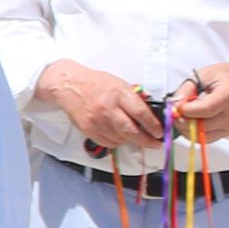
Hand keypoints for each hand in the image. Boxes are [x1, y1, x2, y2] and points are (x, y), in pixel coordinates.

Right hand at [40, 59, 164, 153]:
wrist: (69, 86)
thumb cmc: (95, 83)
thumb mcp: (119, 83)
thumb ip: (134, 98)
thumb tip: (151, 112)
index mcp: (118, 94)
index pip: (140, 113)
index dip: (153, 126)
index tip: (160, 132)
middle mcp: (107, 108)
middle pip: (131, 131)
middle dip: (146, 141)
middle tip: (155, 144)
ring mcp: (96, 121)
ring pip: (120, 140)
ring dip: (131, 140)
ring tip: (136, 137)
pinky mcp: (88, 130)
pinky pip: (108, 143)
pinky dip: (116, 142)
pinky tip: (119, 135)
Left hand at [165, 60, 228, 134]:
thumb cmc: (227, 76)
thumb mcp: (205, 74)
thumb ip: (188, 88)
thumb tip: (175, 102)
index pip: (206, 110)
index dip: (187, 111)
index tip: (175, 106)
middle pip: (203, 126)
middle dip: (183, 121)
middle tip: (174, 112)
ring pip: (203, 136)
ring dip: (187, 129)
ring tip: (182, 116)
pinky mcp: (228, 132)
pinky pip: (206, 138)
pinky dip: (194, 132)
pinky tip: (191, 121)